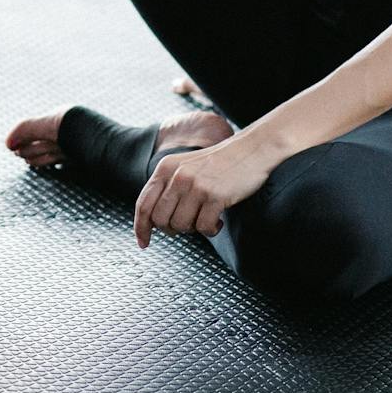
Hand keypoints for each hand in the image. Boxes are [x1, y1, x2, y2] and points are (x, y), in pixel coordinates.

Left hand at [133, 135, 274, 247]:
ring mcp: (196, 186)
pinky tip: (218, 220)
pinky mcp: (215, 196)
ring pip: (181, 226)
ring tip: (205, 218)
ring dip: (193, 228)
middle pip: (160, 220)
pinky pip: (203, 227)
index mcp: (165, 168)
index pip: (144, 204)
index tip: (143, 242)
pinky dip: (210, 230)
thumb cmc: (218, 163)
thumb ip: (168, 186)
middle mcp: (177, 176)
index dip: (140, 227)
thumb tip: (154, 221)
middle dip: (171, 229)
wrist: (251, 150)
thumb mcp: (184, 166)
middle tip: (186, 225)